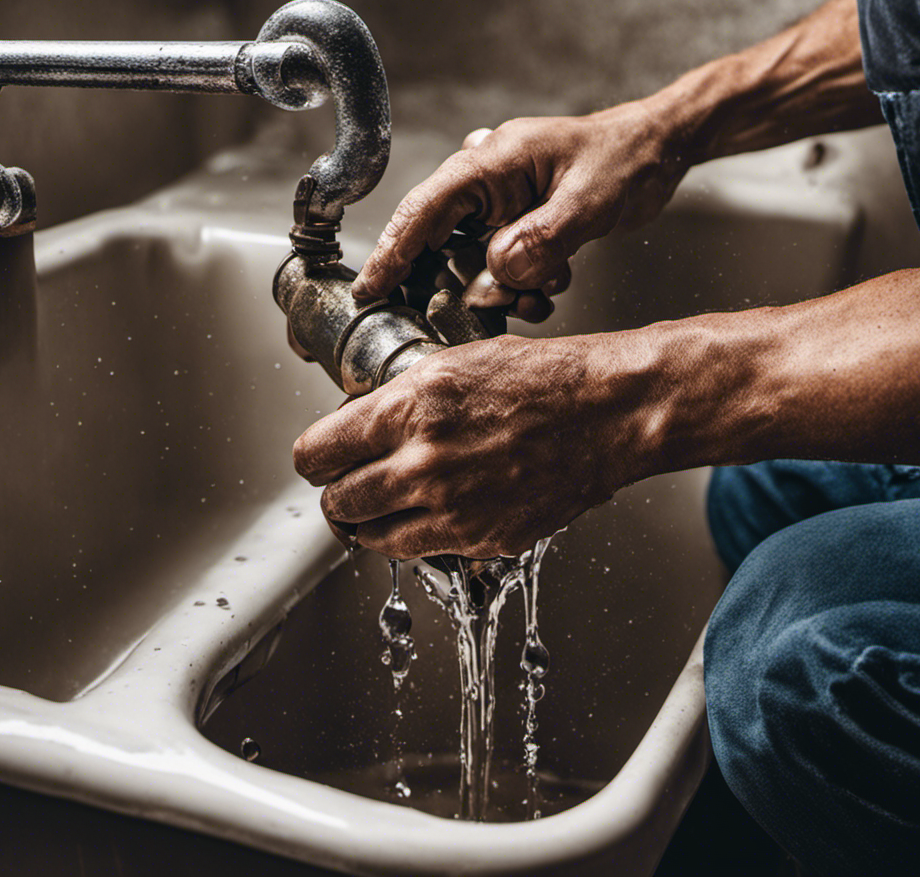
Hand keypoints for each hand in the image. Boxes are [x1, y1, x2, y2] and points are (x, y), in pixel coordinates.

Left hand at [292, 333, 659, 558]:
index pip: (316, 453)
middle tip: (350, 484)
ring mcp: (452, 510)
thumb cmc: (540, 379)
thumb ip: (396, 400)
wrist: (606, 412)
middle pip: (336, 502)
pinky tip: (432, 513)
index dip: (314, 458)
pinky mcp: (481, 541)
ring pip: (369, 538)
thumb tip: (358, 423)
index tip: (321, 460)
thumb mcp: (451, 366)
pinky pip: (420, 553)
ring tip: (384, 505)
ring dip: (368, 524)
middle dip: (338, 493)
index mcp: (408, 409)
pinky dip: (415, 538)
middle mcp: (422, 464)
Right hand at [351, 101, 688, 309]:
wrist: (657, 152)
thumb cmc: (625, 159)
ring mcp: (498, 205)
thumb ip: (543, 238)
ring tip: (536, 297)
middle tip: (476, 310)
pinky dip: (518, 284)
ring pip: (470, 262)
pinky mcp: (514, 224)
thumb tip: (499, 270)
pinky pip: (497, 266)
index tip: (368, 291)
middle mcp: (484, 183)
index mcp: (489, 163)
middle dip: (457, 284)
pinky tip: (548, 287)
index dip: (392, 253)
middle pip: (437, 243)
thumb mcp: (589, 201)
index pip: (423, 210)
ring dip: (499, 288)